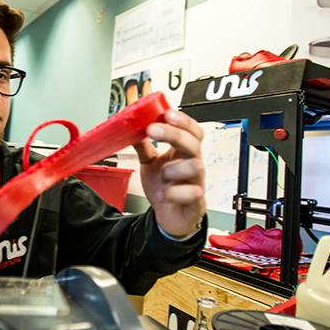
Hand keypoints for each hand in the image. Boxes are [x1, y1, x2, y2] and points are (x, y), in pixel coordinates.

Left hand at [133, 109, 205, 237]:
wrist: (168, 216)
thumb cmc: (165, 187)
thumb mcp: (150, 163)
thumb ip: (143, 146)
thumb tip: (132, 128)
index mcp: (183, 153)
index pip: (192, 131)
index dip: (183, 120)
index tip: (167, 113)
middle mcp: (193, 165)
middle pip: (194, 143)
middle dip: (174, 134)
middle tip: (153, 129)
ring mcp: (196, 182)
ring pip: (195, 166)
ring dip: (173, 168)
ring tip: (162, 176)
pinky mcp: (196, 201)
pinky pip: (192, 193)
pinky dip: (174, 193)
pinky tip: (166, 195)